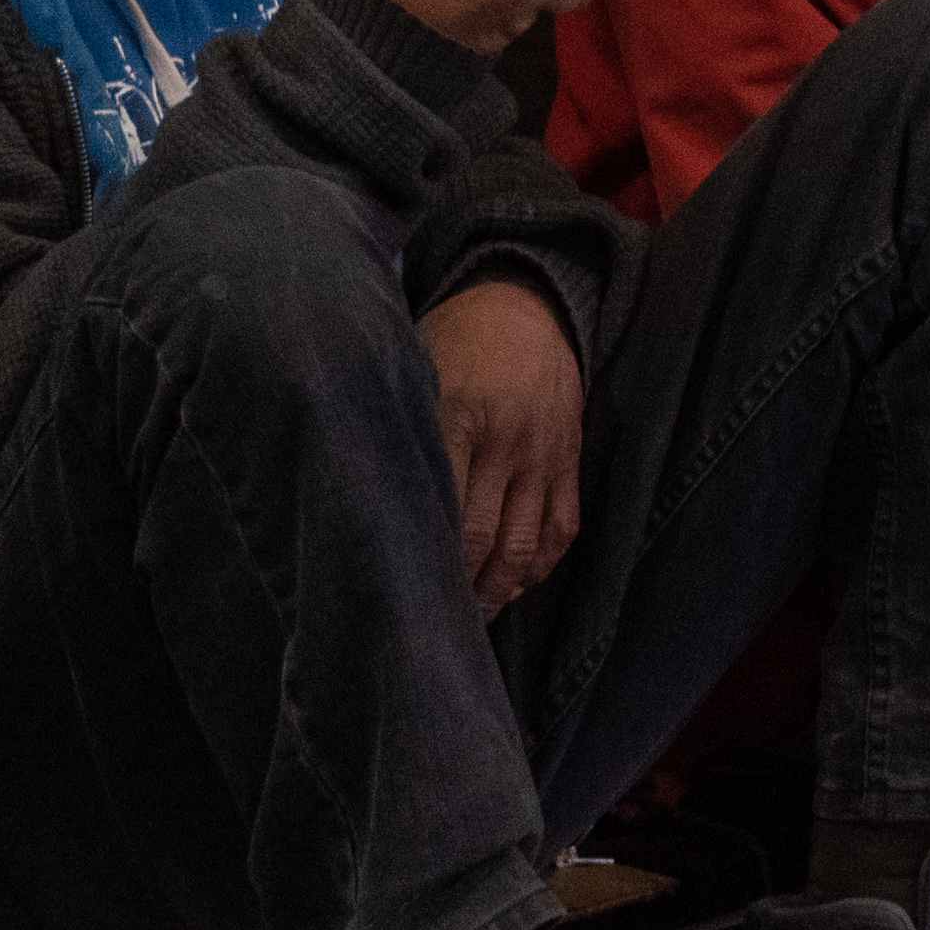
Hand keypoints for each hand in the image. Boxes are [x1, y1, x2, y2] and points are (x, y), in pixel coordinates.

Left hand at [421, 276, 587, 611]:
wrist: (525, 306)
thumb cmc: (450, 342)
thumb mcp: (412, 371)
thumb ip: (397, 433)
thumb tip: (360, 503)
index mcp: (457, 416)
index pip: (441, 512)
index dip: (422, 563)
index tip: (399, 595)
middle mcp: (505, 441)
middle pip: (481, 540)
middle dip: (456, 591)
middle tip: (430, 623)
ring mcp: (543, 454)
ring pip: (525, 546)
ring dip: (498, 590)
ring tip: (473, 616)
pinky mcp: (569, 459)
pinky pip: (562, 528)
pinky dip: (539, 565)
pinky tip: (514, 583)